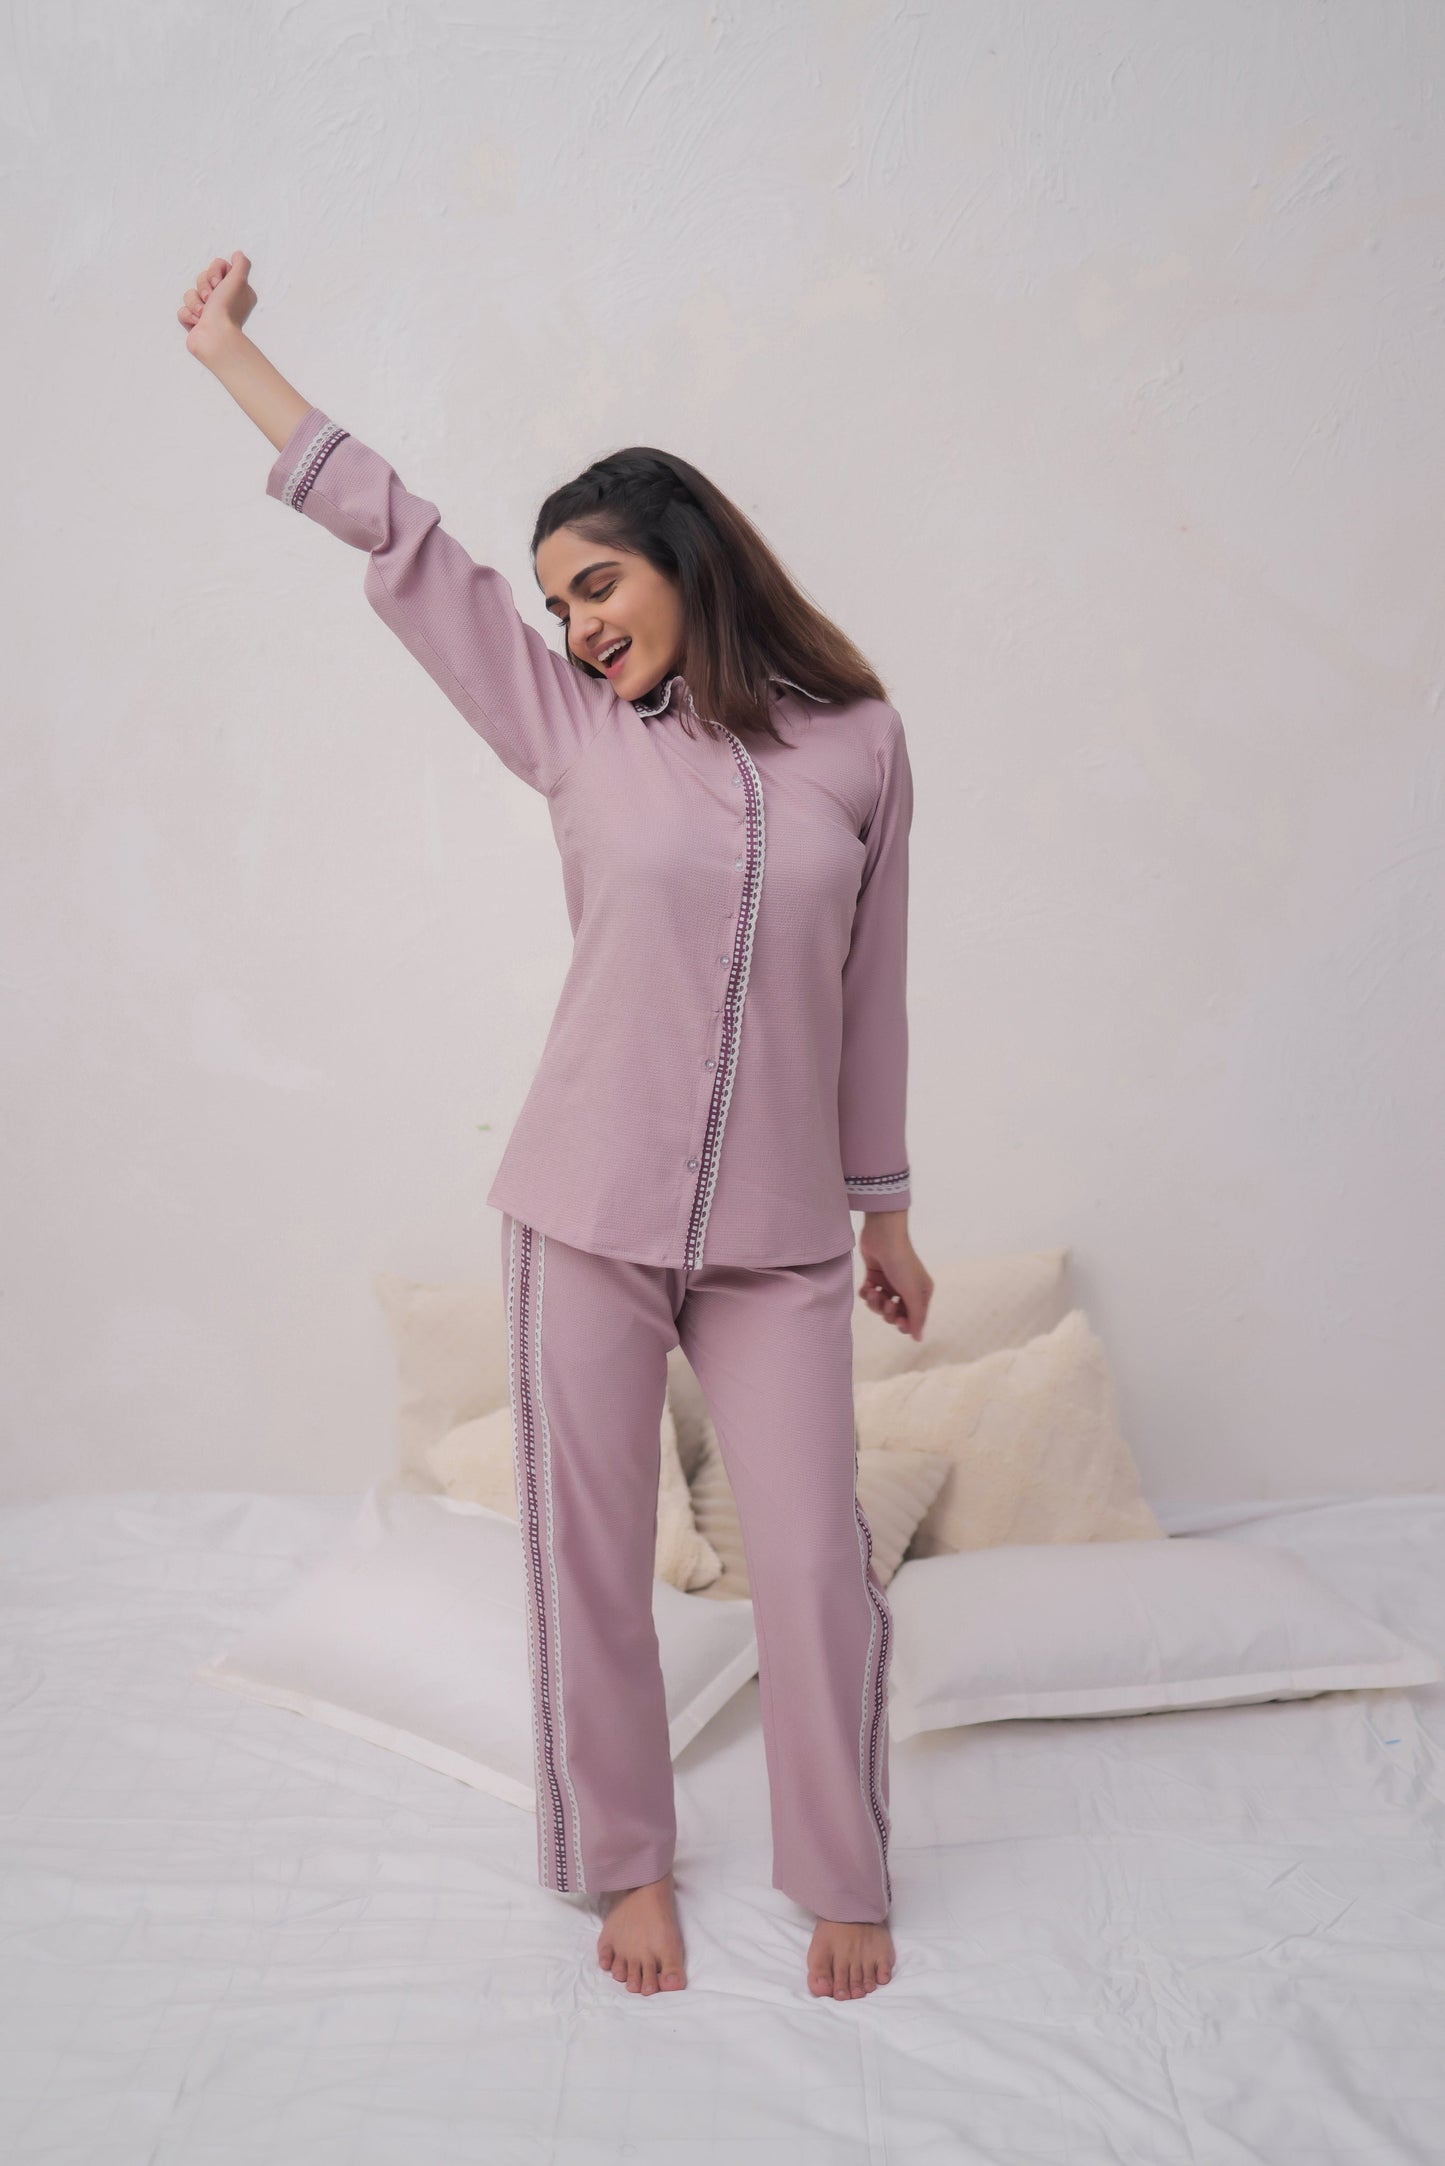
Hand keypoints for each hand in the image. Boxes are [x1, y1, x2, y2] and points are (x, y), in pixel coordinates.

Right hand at [178, 251, 256, 358]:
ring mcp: (208, 313)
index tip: (219, 284)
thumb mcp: (239, 280)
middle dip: (203, 287)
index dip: (215, 272)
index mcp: (236, 291)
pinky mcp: (195, 323)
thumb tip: (237, 255)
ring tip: (204, 314)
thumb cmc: (227, 309)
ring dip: (195, 303)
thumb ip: (241, 264)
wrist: (215, 339)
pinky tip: (198, 323)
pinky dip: (188, 315)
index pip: (218, 266)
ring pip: (190, 294)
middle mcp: (223, 301)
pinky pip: (183, 310)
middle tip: (211, 299)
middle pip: (202, 278)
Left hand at [856, 1214, 932, 1341]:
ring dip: (875, 1302)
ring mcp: (890, 1283)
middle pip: (896, 1314)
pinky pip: (869, 1295)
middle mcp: (907, 1289)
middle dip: (888, 1311)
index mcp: (921, 1292)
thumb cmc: (902, 1264)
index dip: (904, 1323)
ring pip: (881, 1306)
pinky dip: (866, 1293)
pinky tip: (867, 1286)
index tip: (898, 1321)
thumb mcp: (912, 1292)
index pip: (914, 1318)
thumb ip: (915, 1317)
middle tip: (887, 1301)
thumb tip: (918, 1339)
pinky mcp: (874, 1277)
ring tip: (873, 1292)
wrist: (883, 1236)